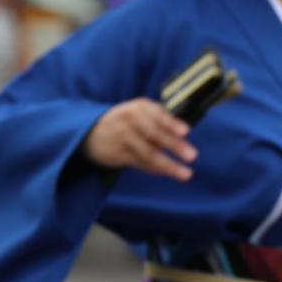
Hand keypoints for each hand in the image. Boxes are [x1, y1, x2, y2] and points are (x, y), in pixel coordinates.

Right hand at [82, 98, 196, 180]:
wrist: (90, 131)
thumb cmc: (123, 121)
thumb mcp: (139, 113)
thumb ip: (159, 123)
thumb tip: (181, 137)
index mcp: (139, 107)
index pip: (157, 114)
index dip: (171, 123)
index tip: (185, 131)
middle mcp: (130, 120)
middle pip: (154, 134)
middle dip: (174, 145)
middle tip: (191, 155)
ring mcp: (123, 138)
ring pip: (148, 153)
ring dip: (168, 165)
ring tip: (185, 174)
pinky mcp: (118, 154)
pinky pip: (141, 163)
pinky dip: (155, 169)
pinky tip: (166, 173)